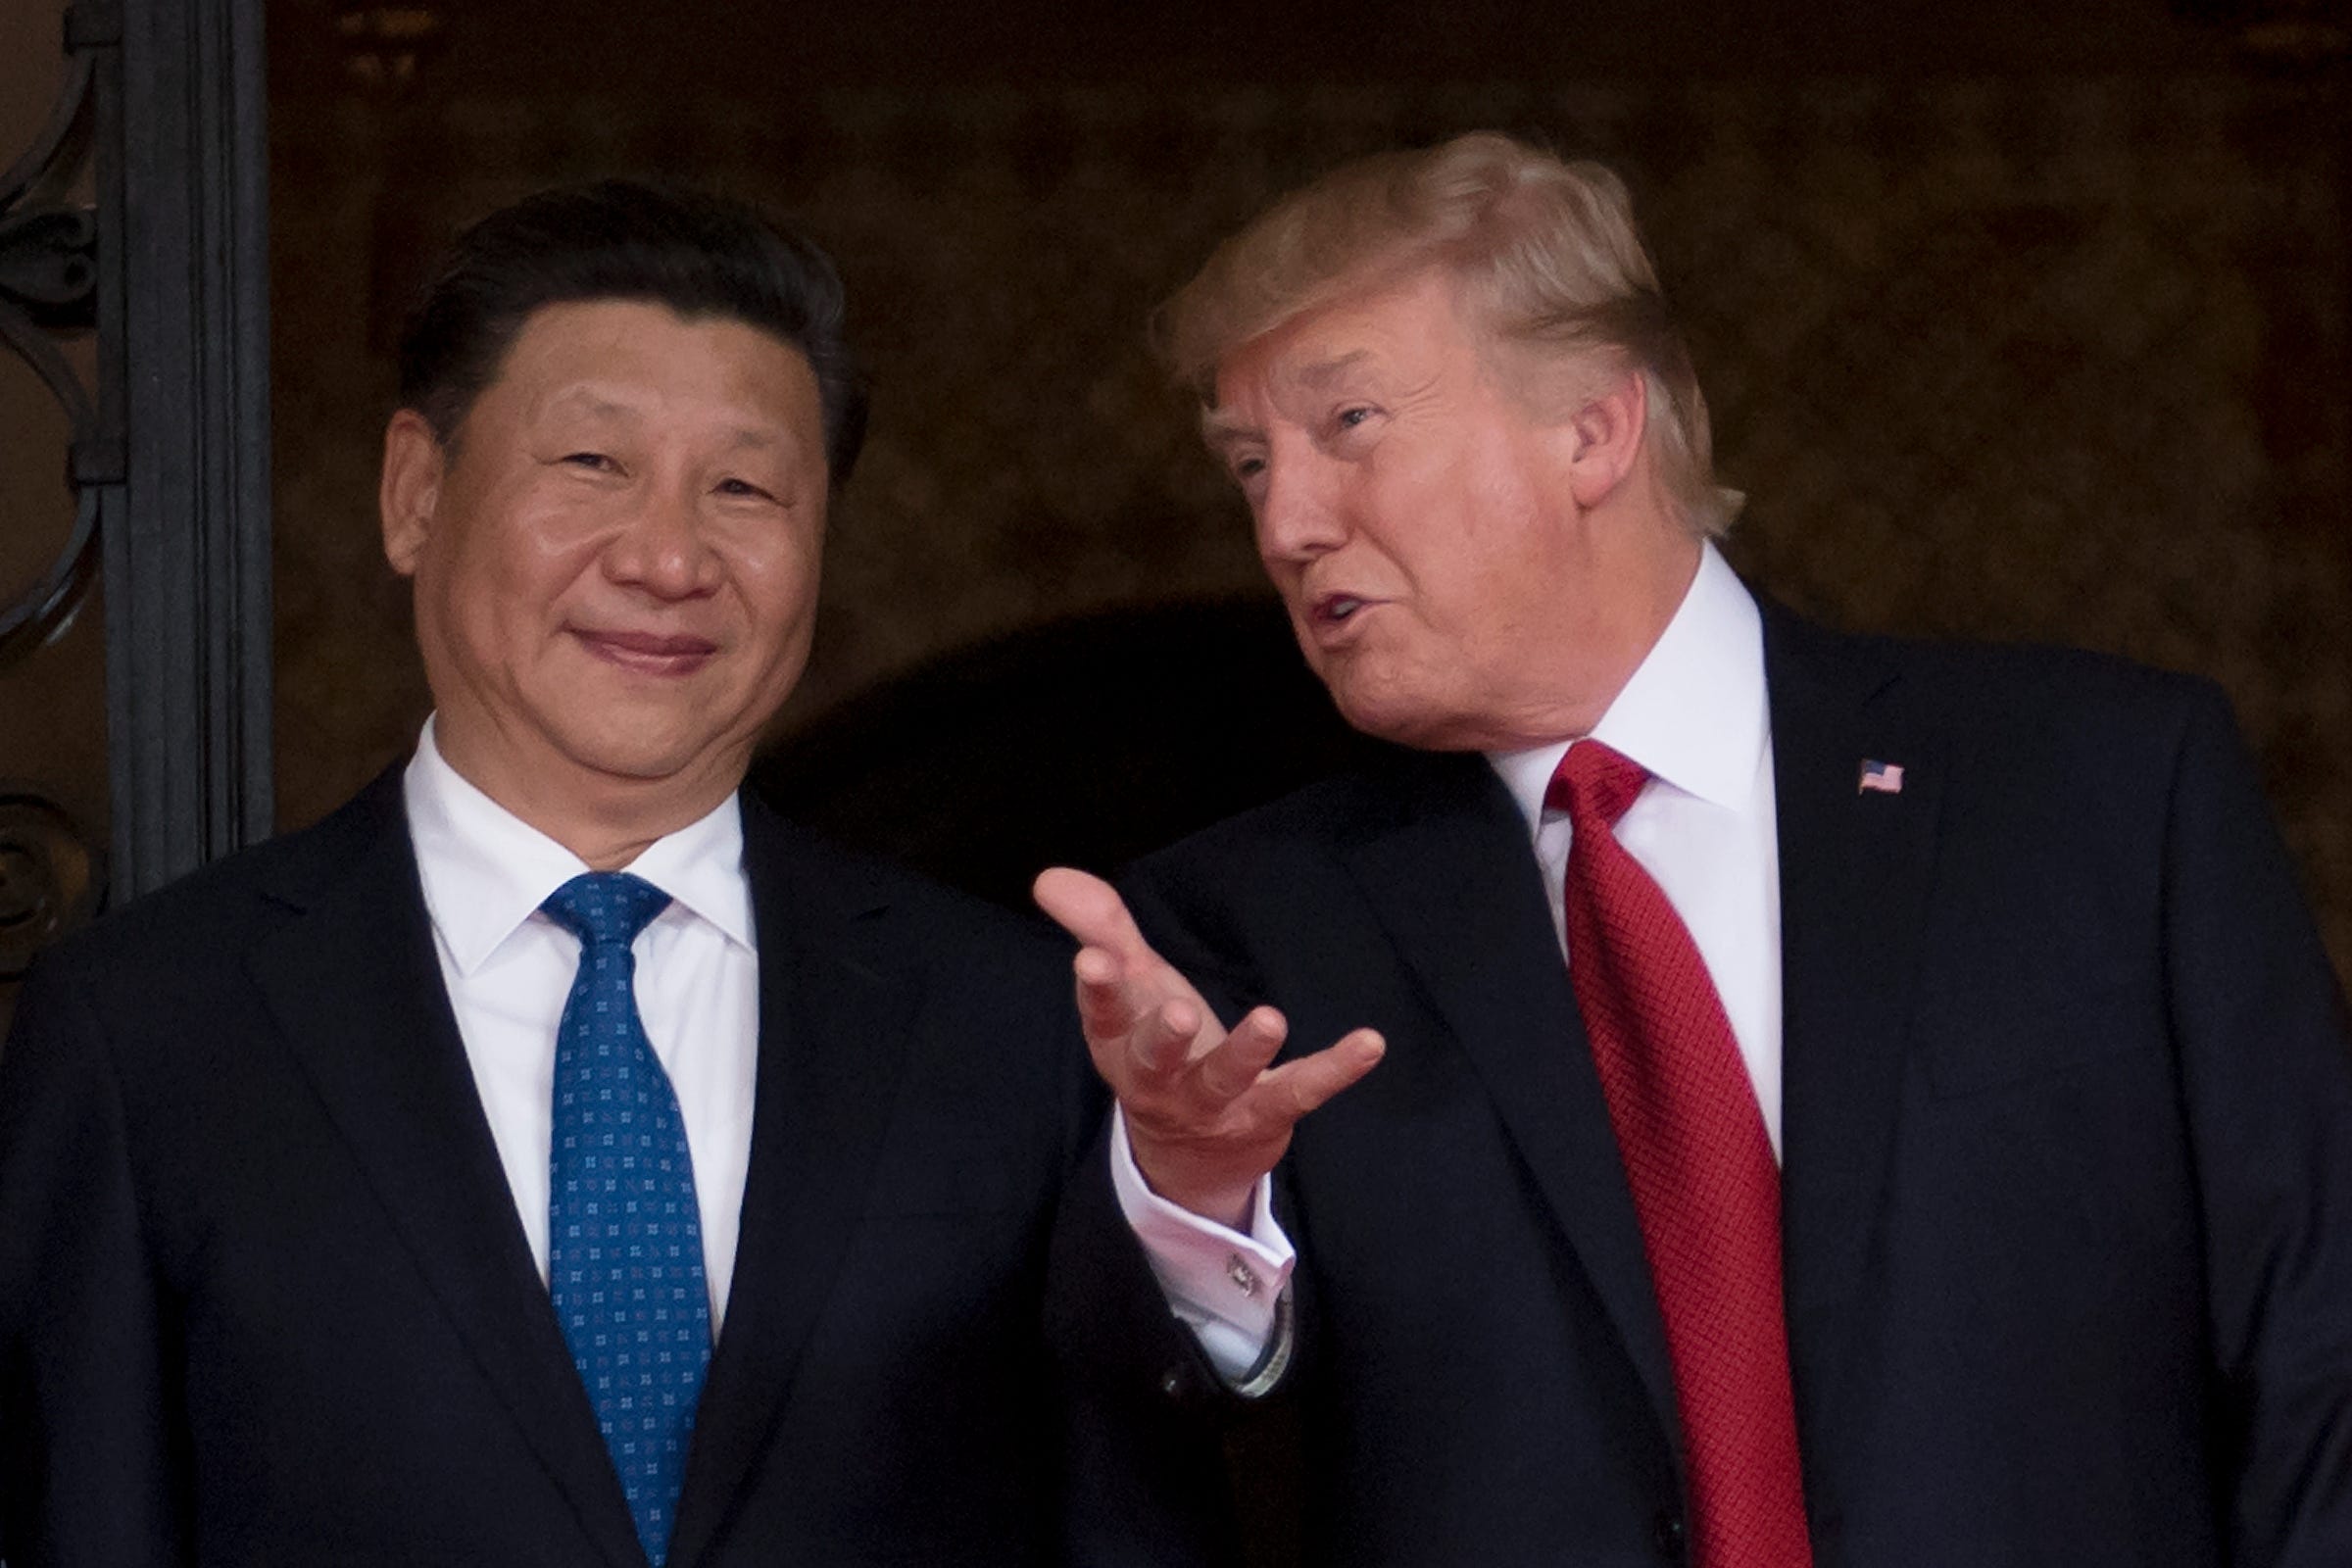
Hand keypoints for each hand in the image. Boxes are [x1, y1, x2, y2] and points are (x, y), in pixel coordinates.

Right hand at [1032, 867, 1383, 1229]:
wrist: (1192, 1157)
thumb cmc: (1157, 1049)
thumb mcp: (1131, 989)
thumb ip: (1100, 928)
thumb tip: (1048, 878)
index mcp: (1121, 1045)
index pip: (1103, 1017)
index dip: (1097, 989)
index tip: (1092, 959)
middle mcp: (1161, 1083)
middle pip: (1155, 1062)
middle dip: (1163, 1037)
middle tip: (1178, 1012)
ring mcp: (1215, 1105)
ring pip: (1226, 1080)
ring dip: (1246, 1053)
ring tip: (1270, 1019)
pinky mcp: (1268, 1115)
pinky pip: (1302, 1091)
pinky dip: (1337, 1069)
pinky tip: (1370, 1043)